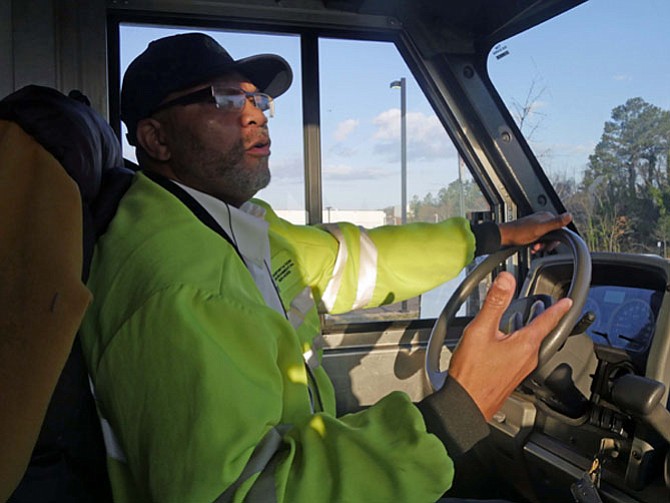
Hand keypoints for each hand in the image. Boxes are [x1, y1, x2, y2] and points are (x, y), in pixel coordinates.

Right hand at [447, 272, 571, 419]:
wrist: (465, 405)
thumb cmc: (472, 373)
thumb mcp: (480, 331)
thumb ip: (494, 304)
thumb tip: (506, 280)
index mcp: (525, 345)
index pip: (548, 322)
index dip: (558, 309)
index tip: (568, 302)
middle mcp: (528, 359)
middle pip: (540, 333)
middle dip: (541, 318)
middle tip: (543, 306)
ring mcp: (520, 370)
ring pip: (529, 345)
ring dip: (527, 330)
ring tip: (521, 319)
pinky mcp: (510, 377)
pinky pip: (519, 355)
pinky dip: (517, 342)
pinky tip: (502, 342)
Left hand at [499, 212, 571, 251]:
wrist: (504, 237)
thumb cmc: (519, 233)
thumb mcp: (540, 229)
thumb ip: (555, 223)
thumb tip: (570, 215)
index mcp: (546, 217)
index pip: (561, 228)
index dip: (556, 239)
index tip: (549, 245)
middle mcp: (542, 220)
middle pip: (554, 235)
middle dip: (548, 243)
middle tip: (540, 247)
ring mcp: (536, 225)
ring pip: (547, 238)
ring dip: (542, 245)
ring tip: (535, 247)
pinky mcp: (531, 232)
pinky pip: (540, 240)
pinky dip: (537, 245)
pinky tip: (532, 247)